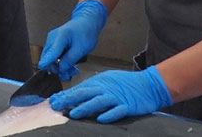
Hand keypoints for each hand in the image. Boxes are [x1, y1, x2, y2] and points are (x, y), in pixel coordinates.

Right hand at [38, 0, 108, 79]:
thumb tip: (61, 69)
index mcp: (60, 37)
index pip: (51, 51)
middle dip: (58, 69)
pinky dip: (61, 63)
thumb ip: (70, 59)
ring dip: (61, 67)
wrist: (87, 22)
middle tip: (69, 74)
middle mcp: (52, 39)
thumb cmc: (86, 33)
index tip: (41, 67)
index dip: (46, 61)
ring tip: (73, 70)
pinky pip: (54, 57)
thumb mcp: (81, 48)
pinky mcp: (54, 44)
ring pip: (51, 59)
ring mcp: (52, 41)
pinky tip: (71, 65)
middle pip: (48, 58)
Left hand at [49, 66, 172, 122]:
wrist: (149, 84)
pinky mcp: (128, 106)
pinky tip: (101, 119)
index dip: (65, 95)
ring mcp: (116, 98)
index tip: (52, 101)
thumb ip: (90, 89)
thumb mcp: (105, 82)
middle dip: (69, 99)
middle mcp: (105, 89)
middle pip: (84, 94)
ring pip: (98, 102)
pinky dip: (109, 114)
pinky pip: (117, 111)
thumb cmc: (125, 84)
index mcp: (98, 83)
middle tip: (57, 105)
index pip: (78, 89)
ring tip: (74, 113)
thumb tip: (71, 96)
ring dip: (85, 108)